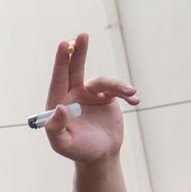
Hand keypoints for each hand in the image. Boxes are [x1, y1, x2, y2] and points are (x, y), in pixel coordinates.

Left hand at [41, 33, 136, 167]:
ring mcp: (89, 95)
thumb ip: (56, 128)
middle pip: (74, 68)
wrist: (100, 156)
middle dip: (78, 51)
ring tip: (129, 92)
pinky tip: (134, 99)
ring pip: (102, 82)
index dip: (61, 61)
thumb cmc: (78, 151)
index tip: (63, 44)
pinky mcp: (106, 98)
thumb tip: (60, 108)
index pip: (58, 78)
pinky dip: (125, 92)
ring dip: (116, 85)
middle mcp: (72, 95)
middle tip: (82, 35)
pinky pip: (116, 90)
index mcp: (58, 103)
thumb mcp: (63, 144)